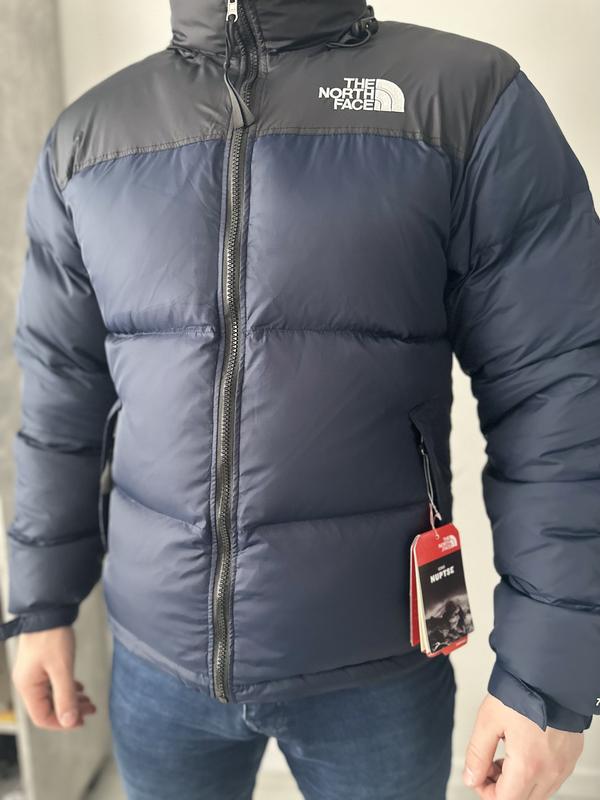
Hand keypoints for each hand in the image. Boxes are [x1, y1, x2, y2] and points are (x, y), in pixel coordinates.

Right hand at [11, 626, 96, 729]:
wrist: (49, 610)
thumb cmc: (52, 637)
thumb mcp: (62, 669)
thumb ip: (65, 697)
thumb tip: (69, 722)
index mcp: (28, 687)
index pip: (42, 717)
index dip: (62, 723)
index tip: (81, 721)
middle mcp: (28, 682)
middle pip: (48, 707)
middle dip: (70, 711)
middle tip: (91, 710)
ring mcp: (34, 673)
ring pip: (52, 695)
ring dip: (71, 699)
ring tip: (89, 700)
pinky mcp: (41, 664)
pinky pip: (53, 684)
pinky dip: (67, 688)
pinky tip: (79, 688)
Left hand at [463, 693, 583, 798]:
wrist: (552, 674)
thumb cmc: (523, 691)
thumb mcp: (488, 720)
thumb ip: (478, 754)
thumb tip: (471, 777)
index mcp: (528, 766)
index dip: (485, 791)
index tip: (477, 775)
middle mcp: (550, 771)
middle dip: (501, 788)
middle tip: (490, 764)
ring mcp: (563, 765)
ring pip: (538, 792)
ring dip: (518, 782)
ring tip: (506, 754)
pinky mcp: (571, 755)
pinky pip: (552, 778)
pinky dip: (535, 773)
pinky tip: (524, 750)